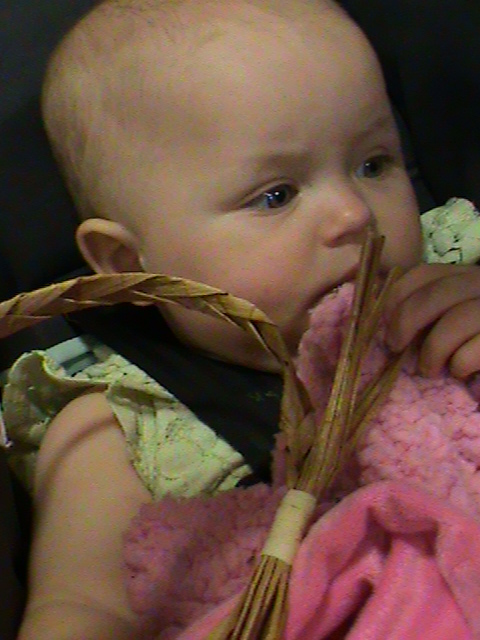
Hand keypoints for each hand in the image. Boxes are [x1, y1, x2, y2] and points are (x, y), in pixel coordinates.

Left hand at [384, 262, 479, 377]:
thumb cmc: (475, 339)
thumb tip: (389, 326)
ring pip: (458, 319)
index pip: (426, 273)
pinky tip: (462, 373)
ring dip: (433, 349)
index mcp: (470, 277)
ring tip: (428, 369)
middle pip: (438, 293)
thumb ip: (433, 312)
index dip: (397, 295)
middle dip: (406, 320)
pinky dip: (461, 363)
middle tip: (394, 346)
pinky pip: (476, 349)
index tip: (384, 321)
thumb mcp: (458, 315)